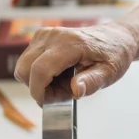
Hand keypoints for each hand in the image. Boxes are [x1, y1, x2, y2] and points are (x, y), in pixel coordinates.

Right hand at [13, 22, 138, 104]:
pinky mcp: (41, 38)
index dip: (39, 92)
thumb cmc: (113, 54)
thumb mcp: (110, 72)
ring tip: (63, 83)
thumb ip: (92, 82)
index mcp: (70, 43)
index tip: (49, 103)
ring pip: (23, 66)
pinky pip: (28, 61)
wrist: (115, 38)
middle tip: (62, 93)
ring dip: (38, 82)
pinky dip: (38, 74)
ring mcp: (44, 35)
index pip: (40, 70)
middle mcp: (52, 36)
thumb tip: (75, 91)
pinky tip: (58, 75)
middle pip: (24, 69)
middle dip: (39, 88)